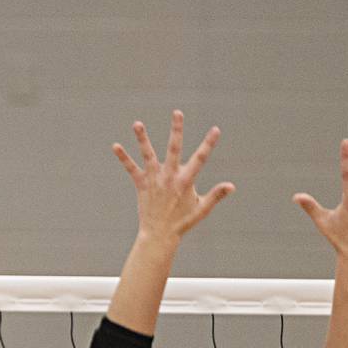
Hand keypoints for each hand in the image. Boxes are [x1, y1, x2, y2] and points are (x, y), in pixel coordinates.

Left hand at [114, 110, 232, 242]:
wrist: (159, 235)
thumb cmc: (182, 223)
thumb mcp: (202, 209)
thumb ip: (216, 195)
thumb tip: (232, 186)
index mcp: (186, 181)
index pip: (200, 158)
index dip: (209, 144)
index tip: (216, 129)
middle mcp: (169, 176)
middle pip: (174, 148)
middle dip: (176, 130)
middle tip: (177, 112)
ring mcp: (154, 179)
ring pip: (148, 154)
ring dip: (142, 139)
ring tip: (137, 123)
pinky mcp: (141, 184)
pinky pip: (131, 168)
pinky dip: (123, 158)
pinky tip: (115, 146)